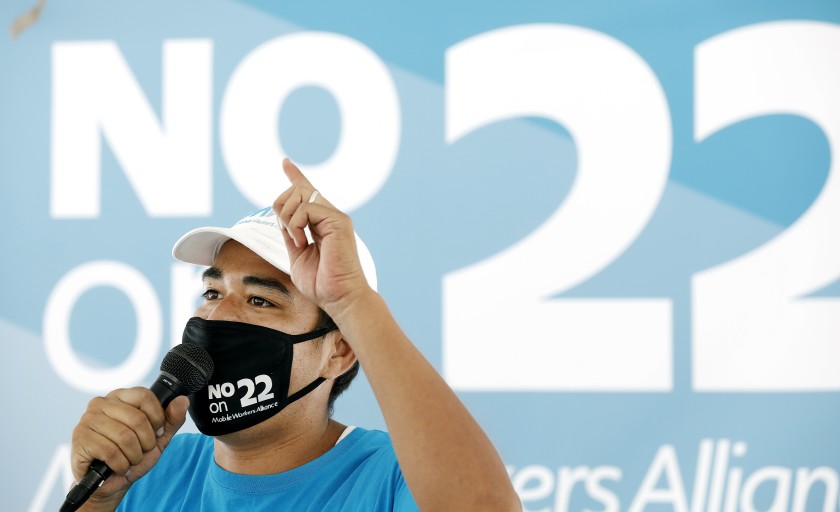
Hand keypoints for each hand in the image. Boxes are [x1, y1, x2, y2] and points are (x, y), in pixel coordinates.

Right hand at [70, 388, 188, 501]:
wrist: (110, 481)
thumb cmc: (132, 454)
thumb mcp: (158, 437)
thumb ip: (172, 418)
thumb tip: (183, 400)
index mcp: (121, 396)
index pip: (145, 396)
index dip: (157, 418)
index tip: (155, 432)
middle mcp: (101, 403)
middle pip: (137, 419)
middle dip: (146, 442)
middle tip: (141, 450)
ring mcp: (88, 419)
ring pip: (124, 437)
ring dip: (134, 456)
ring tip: (129, 459)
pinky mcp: (80, 438)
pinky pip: (110, 452)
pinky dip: (121, 464)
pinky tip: (118, 466)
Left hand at [273, 159, 371, 314]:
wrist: (340, 298)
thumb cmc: (322, 284)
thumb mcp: (297, 256)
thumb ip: (291, 234)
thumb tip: (281, 218)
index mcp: (322, 223)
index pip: (307, 192)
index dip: (295, 175)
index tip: (285, 162)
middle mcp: (331, 215)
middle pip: (297, 189)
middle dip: (280, 207)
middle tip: (286, 232)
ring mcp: (336, 216)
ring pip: (299, 194)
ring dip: (287, 218)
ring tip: (297, 241)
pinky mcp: (338, 221)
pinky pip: (305, 208)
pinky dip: (295, 224)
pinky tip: (301, 242)